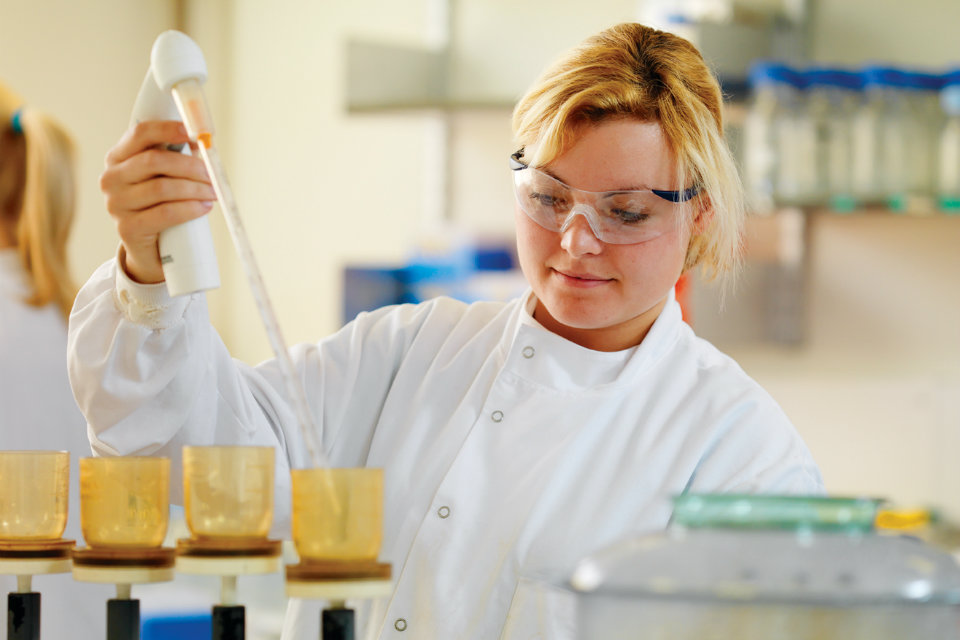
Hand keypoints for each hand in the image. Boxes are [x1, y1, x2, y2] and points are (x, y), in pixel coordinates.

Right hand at [100, 121, 216, 283]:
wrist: (151, 250)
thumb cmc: (161, 205)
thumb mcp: (164, 177)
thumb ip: (175, 158)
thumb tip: (203, 142)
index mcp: (118, 158)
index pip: (139, 134)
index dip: (167, 129)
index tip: (193, 131)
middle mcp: (111, 178)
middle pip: (154, 161)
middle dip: (189, 166)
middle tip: (212, 174)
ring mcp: (116, 204)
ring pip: (162, 188)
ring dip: (194, 189)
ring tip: (213, 193)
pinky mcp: (127, 229)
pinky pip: (164, 214)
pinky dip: (189, 209)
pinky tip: (204, 207)